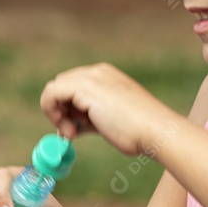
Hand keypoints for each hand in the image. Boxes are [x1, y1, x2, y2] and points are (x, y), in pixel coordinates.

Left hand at [40, 63, 179, 155]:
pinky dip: (52, 113)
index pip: (73, 87)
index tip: (75, 131)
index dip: (68, 109)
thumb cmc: (139, 132)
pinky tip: (71, 131)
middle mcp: (98, 72)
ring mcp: (91, 77)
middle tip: (70, 133)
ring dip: (57, 114)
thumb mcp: (110, 122)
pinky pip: (51, 94)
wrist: (156, 130)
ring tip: (73, 134)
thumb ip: (89, 120)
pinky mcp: (84, 87)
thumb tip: (69, 128)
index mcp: (107, 77)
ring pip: (54, 89)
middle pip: (61, 86)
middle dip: (61, 111)